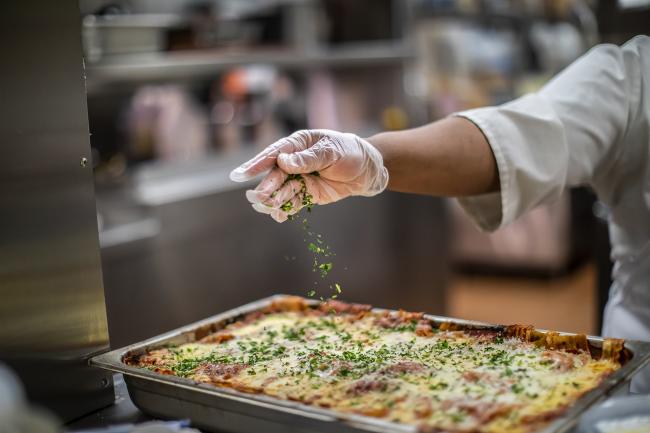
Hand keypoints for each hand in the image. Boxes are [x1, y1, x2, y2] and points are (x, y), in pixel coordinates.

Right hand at [229, 129, 388, 221]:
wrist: (366, 171)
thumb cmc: (349, 153)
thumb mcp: (332, 152)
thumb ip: (309, 158)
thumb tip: (284, 162)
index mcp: (298, 144)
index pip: (274, 153)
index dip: (256, 164)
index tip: (240, 174)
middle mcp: (294, 161)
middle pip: (274, 174)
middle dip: (266, 186)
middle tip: (258, 198)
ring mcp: (299, 177)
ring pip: (280, 190)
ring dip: (273, 199)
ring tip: (268, 208)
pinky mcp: (306, 192)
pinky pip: (291, 202)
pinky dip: (284, 209)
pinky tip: (279, 216)